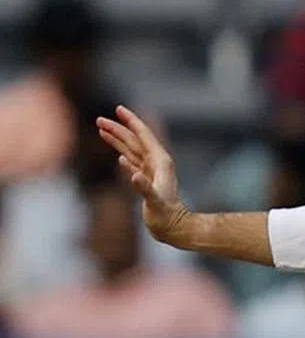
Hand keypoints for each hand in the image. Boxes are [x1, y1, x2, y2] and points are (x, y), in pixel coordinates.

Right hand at [96, 105, 189, 245]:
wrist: (173, 228)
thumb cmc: (166, 217)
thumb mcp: (155, 202)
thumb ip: (144, 188)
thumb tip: (133, 176)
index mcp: (160, 162)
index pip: (143, 135)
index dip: (131, 121)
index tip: (119, 108)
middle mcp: (157, 164)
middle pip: (134, 141)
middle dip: (118, 129)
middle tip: (99, 119)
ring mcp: (151, 173)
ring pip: (132, 151)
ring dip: (117, 140)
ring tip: (101, 130)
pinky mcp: (146, 182)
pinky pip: (133, 165)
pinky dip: (124, 158)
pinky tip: (119, 156)